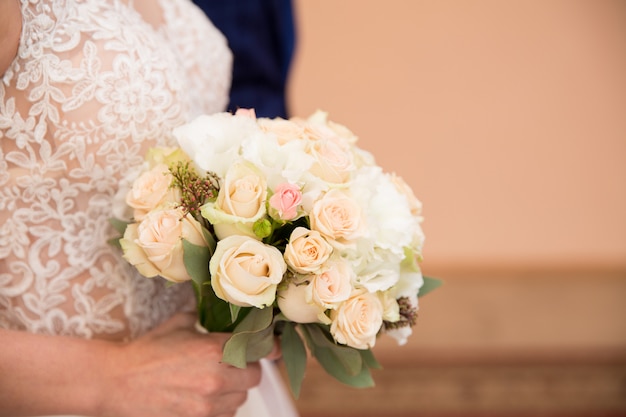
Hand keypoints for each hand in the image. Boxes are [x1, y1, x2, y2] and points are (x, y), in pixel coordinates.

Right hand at [98, 312, 262, 416]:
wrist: (113, 382)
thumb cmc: (144, 353)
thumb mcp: (179, 324)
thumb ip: (205, 318)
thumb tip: (222, 312)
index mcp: (213, 349)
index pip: (257, 349)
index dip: (264, 348)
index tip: (268, 348)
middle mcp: (216, 379)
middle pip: (253, 377)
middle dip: (245, 370)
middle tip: (229, 365)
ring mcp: (206, 406)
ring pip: (239, 400)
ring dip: (232, 391)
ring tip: (210, 383)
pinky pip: (223, 416)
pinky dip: (218, 408)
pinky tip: (202, 398)